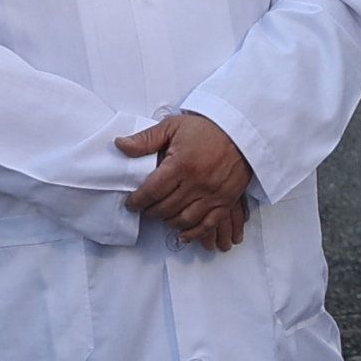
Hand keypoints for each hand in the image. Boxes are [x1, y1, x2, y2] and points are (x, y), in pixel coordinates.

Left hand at [119, 110, 253, 250]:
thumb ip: (146, 139)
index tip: (132, 203)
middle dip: (151, 212)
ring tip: (162, 216)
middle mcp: (197, 182)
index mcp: (181, 163)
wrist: (240, 130)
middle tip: (145, 209)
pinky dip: (194, 233)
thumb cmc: (205, 128)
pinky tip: (182, 234)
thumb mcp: (173, 126)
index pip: (152, 191)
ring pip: (184, 219)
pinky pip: (208, 224)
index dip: (138, 201)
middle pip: (166, 208)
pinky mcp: (226, 200)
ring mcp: (213, 193)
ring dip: (168, 222)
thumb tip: (120, 145)